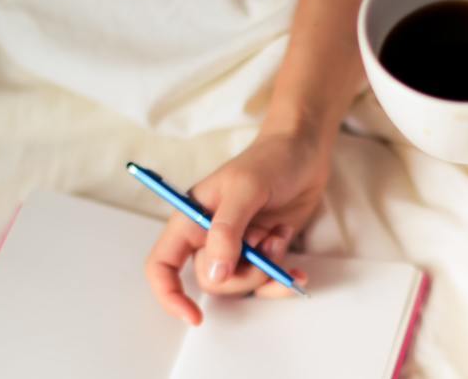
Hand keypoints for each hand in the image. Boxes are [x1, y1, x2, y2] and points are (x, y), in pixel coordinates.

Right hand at [144, 131, 329, 324]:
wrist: (306, 152)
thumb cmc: (270, 160)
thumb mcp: (246, 188)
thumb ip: (227, 230)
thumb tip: (216, 273)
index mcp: (191, 219)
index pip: (162, 264)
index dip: (169, 293)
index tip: (193, 315)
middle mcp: (210, 237)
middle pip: (212, 281)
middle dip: (244, 274)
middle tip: (266, 246)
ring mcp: (238, 247)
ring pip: (241, 284)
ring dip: (267, 270)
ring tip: (280, 237)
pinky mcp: (263, 252)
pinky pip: (266, 283)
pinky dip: (282, 280)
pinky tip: (297, 270)